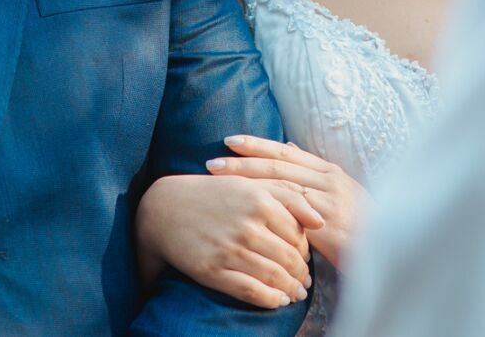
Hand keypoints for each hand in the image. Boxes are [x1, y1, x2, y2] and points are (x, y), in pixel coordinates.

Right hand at [134, 172, 321, 309]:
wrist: (164, 208)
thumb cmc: (212, 194)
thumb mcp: (248, 183)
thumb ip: (287, 196)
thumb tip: (320, 221)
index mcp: (259, 200)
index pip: (298, 235)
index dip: (305, 251)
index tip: (305, 259)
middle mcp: (247, 225)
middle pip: (289, 258)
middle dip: (301, 274)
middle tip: (304, 282)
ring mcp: (230, 249)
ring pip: (275, 277)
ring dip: (290, 289)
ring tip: (294, 294)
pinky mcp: (213, 270)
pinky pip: (252, 291)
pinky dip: (270, 299)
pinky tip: (276, 300)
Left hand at [208, 135, 364, 267]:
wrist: (391, 249)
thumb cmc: (362, 223)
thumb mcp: (341, 190)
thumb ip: (313, 171)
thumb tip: (289, 145)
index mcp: (329, 171)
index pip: (286, 152)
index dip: (256, 145)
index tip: (229, 140)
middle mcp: (327, 181)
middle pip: (277, 166)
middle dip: (242, 162)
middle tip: (212, 162)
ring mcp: (327, 202)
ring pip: (279, 186)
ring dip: (247, 183)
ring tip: (219, 181)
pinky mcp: (326, 225)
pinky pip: (290, 215)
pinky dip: (266, 210)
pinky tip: (245, 212)